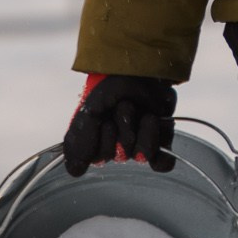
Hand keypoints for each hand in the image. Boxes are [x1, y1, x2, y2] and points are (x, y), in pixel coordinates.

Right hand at [62, 72, 176, 177]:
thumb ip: (79, 139)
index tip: (101, 120)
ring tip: (140, 109)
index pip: (93, 160)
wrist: (141, 67)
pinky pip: (162, 163)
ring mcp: (139, 144)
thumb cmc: (112, 85)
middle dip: (120, 128)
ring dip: (140, 127)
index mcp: (96, 140)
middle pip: (118, 156)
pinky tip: (152, 122)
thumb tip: (75, 171)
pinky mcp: (161, 141)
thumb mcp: (89, 109)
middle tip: (122, 108)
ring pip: (140, 155)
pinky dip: (158, 144)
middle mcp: (117, 145)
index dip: (98, 142)